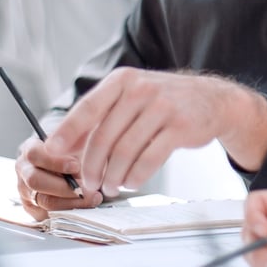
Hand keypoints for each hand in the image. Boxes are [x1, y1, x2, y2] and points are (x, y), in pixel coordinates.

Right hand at [15, 137, 101, 220]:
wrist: (70, 162)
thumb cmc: (74, 150)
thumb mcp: (77, 142)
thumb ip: (78, 146)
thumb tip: (91, 157)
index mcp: (31, 149)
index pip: (35, 155)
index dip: (55, 161)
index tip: (76, 166)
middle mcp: (24, 170)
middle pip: (36, 181)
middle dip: (65, 187)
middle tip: (89, 188)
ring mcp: (26, 190)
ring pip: (43, 201)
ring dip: (71, 202)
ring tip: (93, 198)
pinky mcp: (33, 207)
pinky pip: (47, 214)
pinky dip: (68, 212)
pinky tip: (84, 207)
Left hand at [45, 67, 266, 195]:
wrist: (214, 100)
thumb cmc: (166, 101)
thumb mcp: (134, 95)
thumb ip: (103, 115)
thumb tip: (66, 145)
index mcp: (124, 80)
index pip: (88, 108)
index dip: (68, 132)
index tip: (52, 151)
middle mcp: (142, 90)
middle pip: (104, 137)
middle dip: (92, 166)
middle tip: (89, 182)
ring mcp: (163, 107)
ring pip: (125, 152)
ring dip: (113, 176)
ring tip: (111, 186)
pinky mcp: (181, 127)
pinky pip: (149, 159)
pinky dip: (136, 176)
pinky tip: (132, 181)